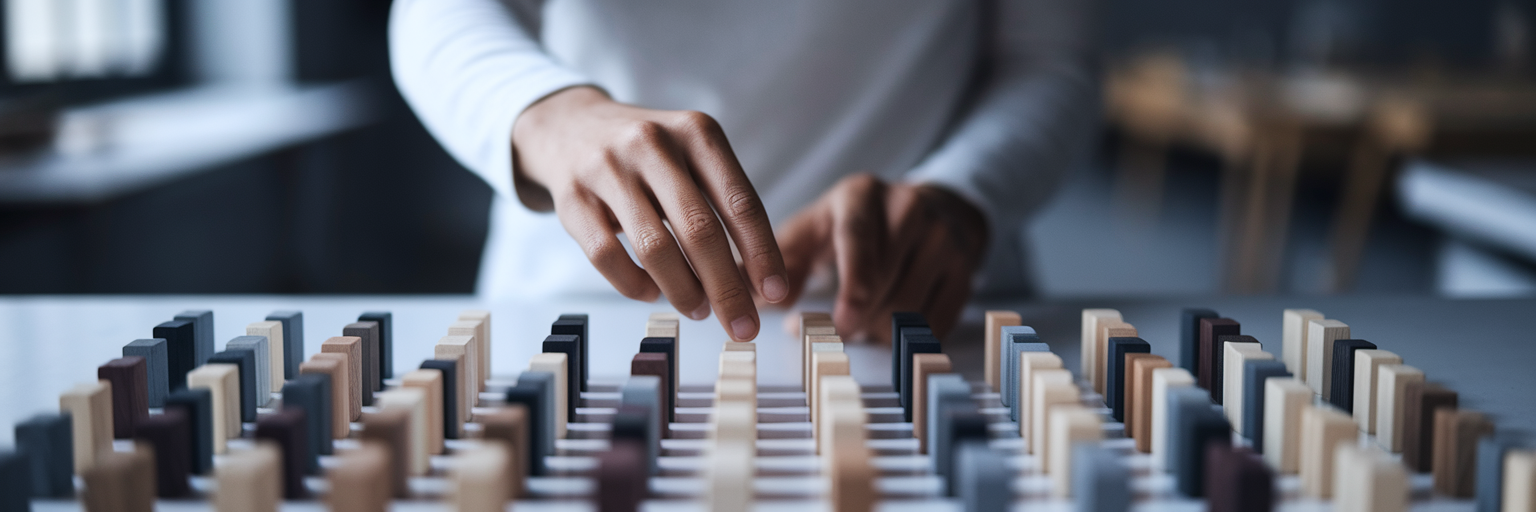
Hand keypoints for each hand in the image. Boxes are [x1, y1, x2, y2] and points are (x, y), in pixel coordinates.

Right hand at [511, 86, 787, 340]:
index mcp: (696, 133)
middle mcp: (653, 145)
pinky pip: (607, 256)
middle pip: (700, 231)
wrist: (568, 126)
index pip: (740, 202)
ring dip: (684, 291)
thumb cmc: (647, 153)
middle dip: (727, 288)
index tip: (775, 293)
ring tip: (700, 311)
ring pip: (654, 248)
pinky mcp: (572, 198)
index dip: (762, 253)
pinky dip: (635, 285)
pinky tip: (652, 293)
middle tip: (743, 326)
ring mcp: (608, 169)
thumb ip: (723, 205)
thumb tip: (756, 279)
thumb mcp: (692, 154)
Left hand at [775, 174, 987, 341]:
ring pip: (911, 305)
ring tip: (861, 323)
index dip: (852, 282)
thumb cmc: (854, 224)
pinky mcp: (965, 267)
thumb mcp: (814, 229)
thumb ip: (780, 261)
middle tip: (836, 329)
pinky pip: (937, 319)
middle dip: (857, 318)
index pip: (860, 237)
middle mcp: (910, 207)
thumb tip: (753, 298)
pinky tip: (890, 325)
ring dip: (879, 329)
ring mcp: (943, 237)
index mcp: (862, 195)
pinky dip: (908, 335)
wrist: (927, 207)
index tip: (842, 319)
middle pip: (886, 281)